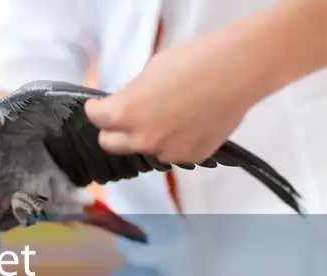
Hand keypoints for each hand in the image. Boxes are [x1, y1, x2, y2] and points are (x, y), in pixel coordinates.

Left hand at [85, 31, 259, 162]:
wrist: (238, 71)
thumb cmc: (194, 61)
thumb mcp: (149, 72)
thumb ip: (131, 94)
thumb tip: (127, 103)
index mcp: (125, 113)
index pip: (96, 119)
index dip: (96, 109)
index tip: (98, 105)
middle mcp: (142, 139)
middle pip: (110, 144)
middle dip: (112, 130)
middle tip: (122, 117)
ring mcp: (167, 152)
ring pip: (144, 150)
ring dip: (146, 137)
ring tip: (167, 116)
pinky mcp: (191, 157)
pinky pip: (172, 153)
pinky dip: (174, 141)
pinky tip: (188, 122)